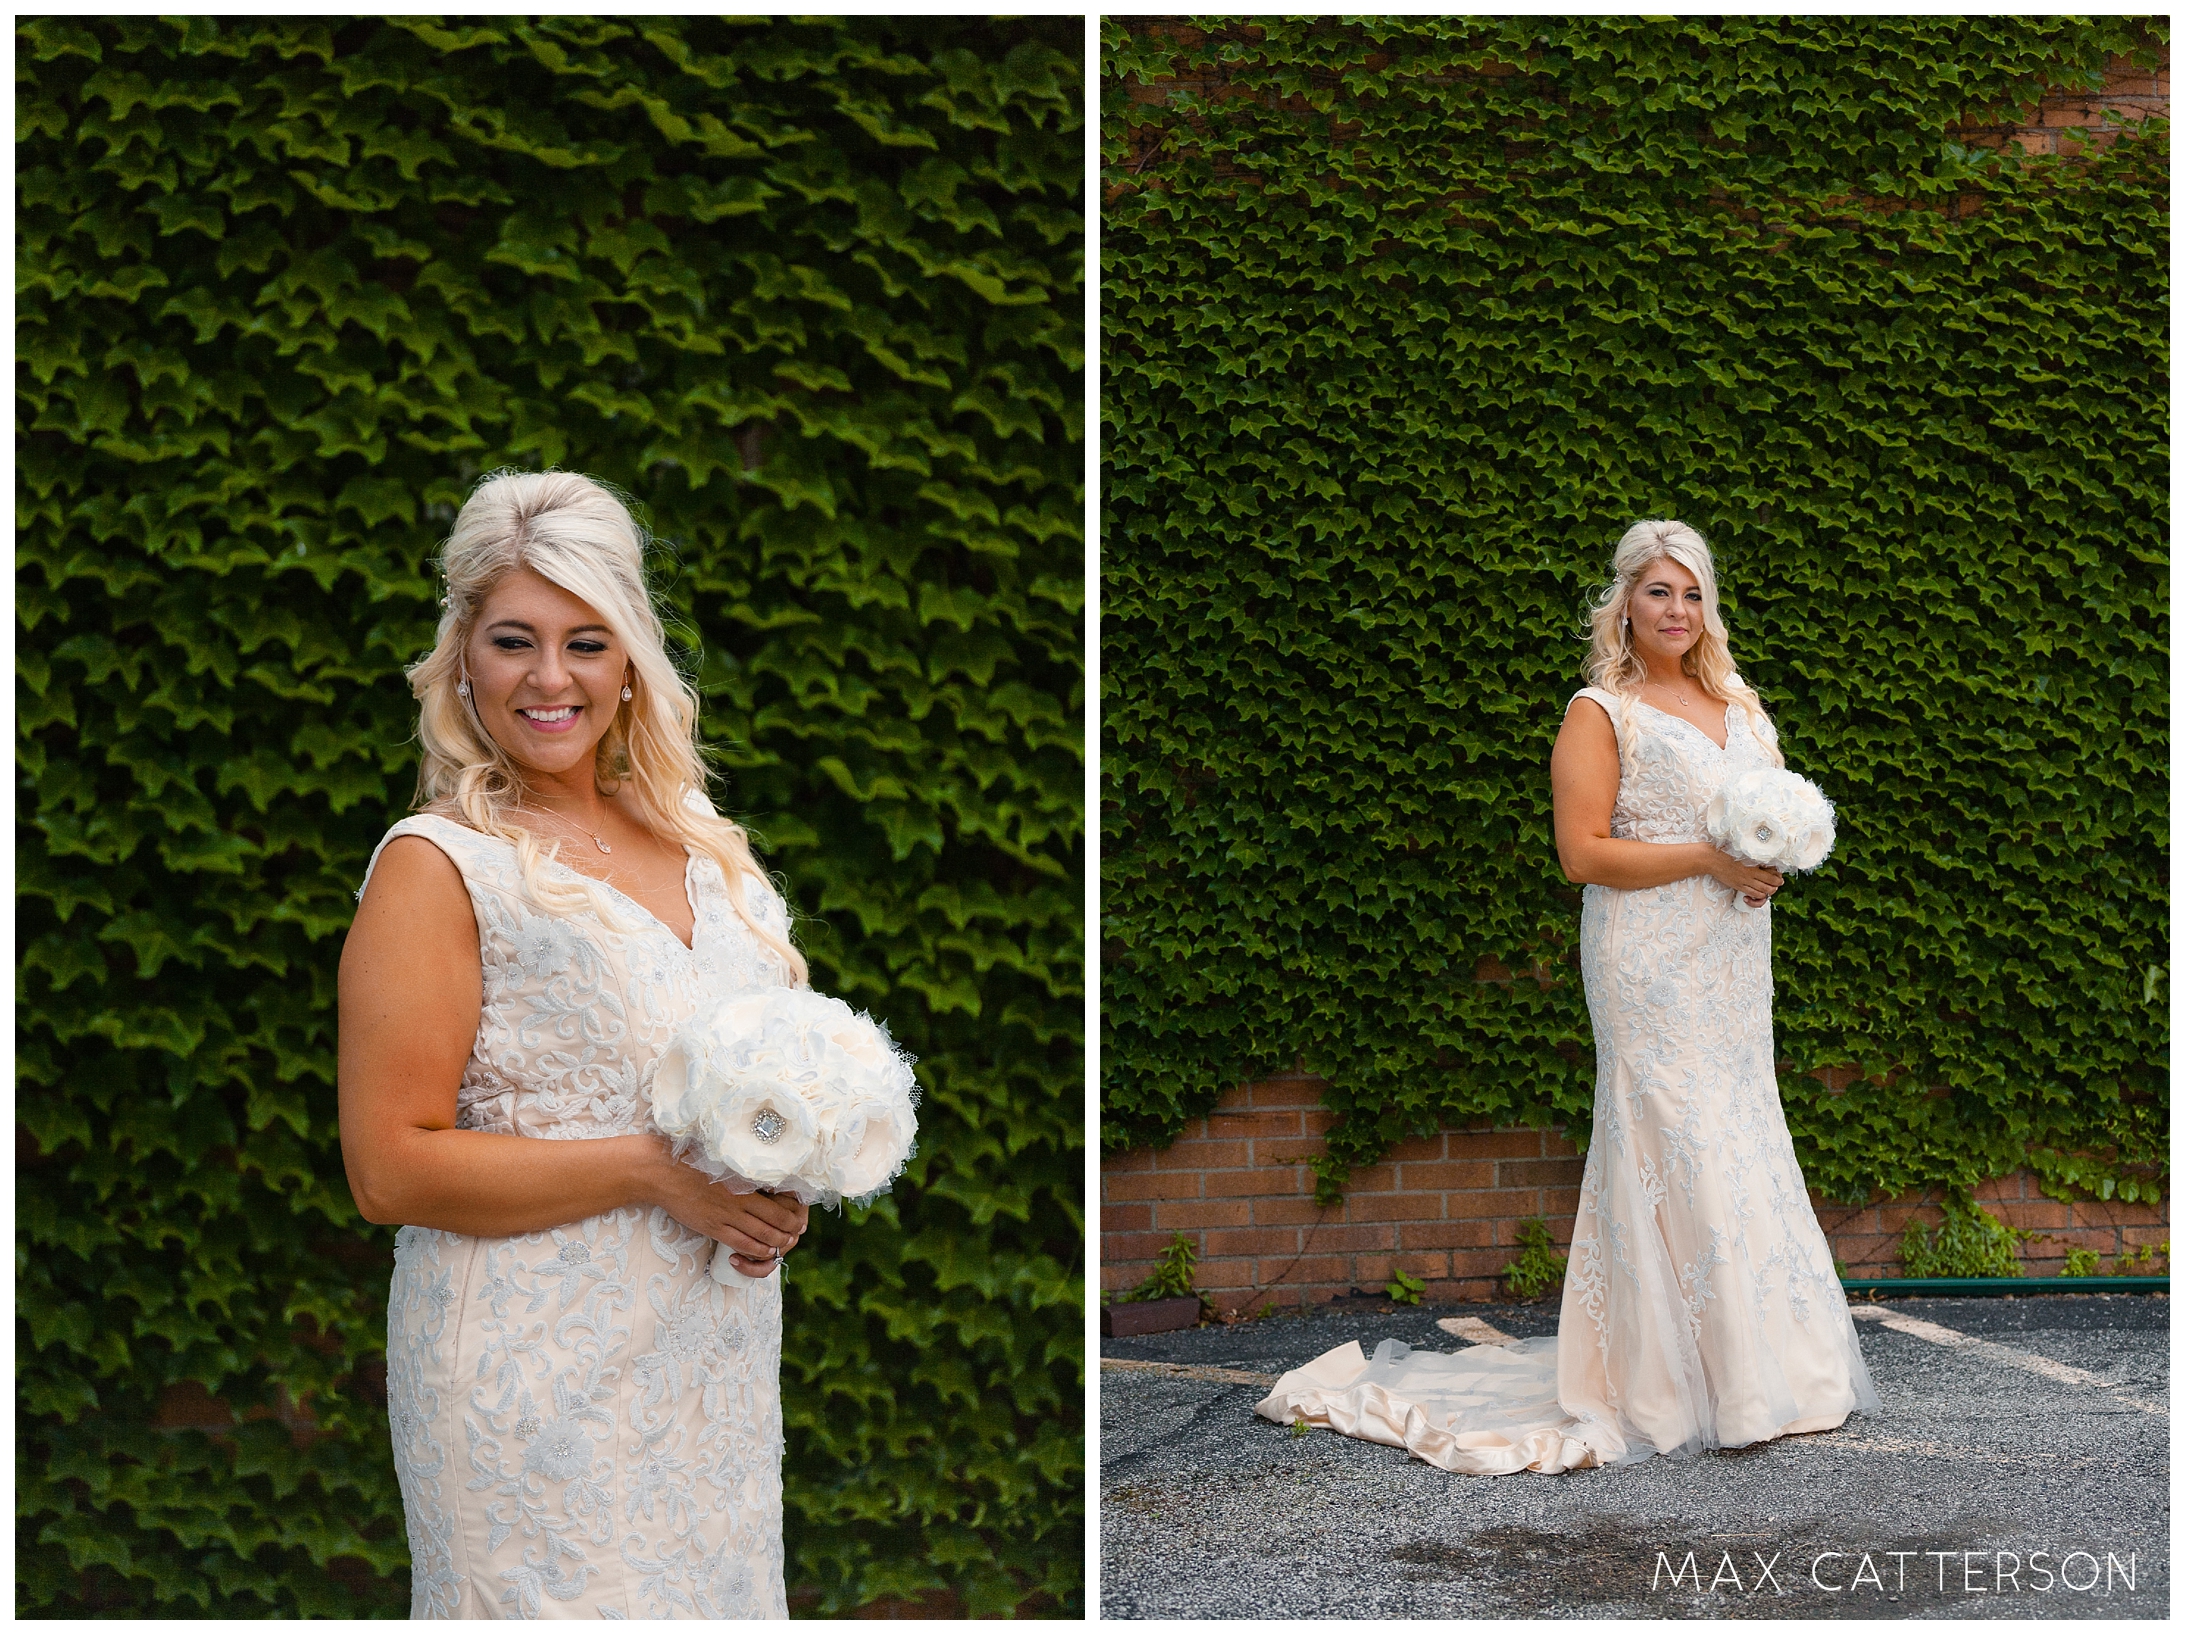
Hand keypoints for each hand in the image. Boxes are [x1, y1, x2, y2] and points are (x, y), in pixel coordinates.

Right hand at [638, 1138, 808, 1272]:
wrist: (661, 1171)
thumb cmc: (691, 1158)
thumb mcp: (723, 1156)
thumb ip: (744, 1165)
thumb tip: (764, 1169)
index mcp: (746, 1178)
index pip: (782, 1198)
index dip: (795, 1208)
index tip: (800, 1209)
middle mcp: (740, 1198)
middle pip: (778, 1219)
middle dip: (791, 1228)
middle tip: (798, 1230)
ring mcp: (727, 1214)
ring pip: (763, 1235)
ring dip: (778, 1241)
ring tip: (786, 1242)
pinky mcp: (713, 1227)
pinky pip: (742, 1244)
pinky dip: (757, 1250)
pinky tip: (765, 1250)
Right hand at [1709, 849, 1783, 906]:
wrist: (1711, 859)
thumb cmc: (1725, 851)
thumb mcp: (1743, 851)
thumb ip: (1754, 856)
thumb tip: (1765, 860)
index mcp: (1752, 865)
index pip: (1772, 875)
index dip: (1778, 876)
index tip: (1779, 874)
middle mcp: (1749, 875)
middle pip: (1770, 885)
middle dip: (1777, 885)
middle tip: (1778, 882)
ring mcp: (1743, 882)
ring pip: (1763, 892)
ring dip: (1769, 891)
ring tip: (1771, 887)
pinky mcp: (1738, 886)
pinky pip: (1752, 894)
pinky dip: (1759, 895)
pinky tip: (1759, 891)